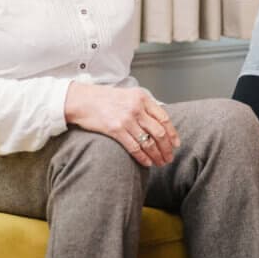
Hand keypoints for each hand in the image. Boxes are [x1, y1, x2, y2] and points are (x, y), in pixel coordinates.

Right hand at [64, 83, 179, 166]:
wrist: (82, 100)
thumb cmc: (104, 99)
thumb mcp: (128, 95)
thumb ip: (144, 106)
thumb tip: (160, 122)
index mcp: (142, 97)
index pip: (164, 118)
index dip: (172, 134)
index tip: (176, 144)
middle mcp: (136, 107)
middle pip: (159, 132)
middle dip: (167, 148)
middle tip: (169, 158)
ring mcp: (126, 119)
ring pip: (149, 142)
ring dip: (157, 155)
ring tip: (160, 163)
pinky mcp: (115, 130)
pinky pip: (135, 147)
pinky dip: (143, 157)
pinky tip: (147, 162)